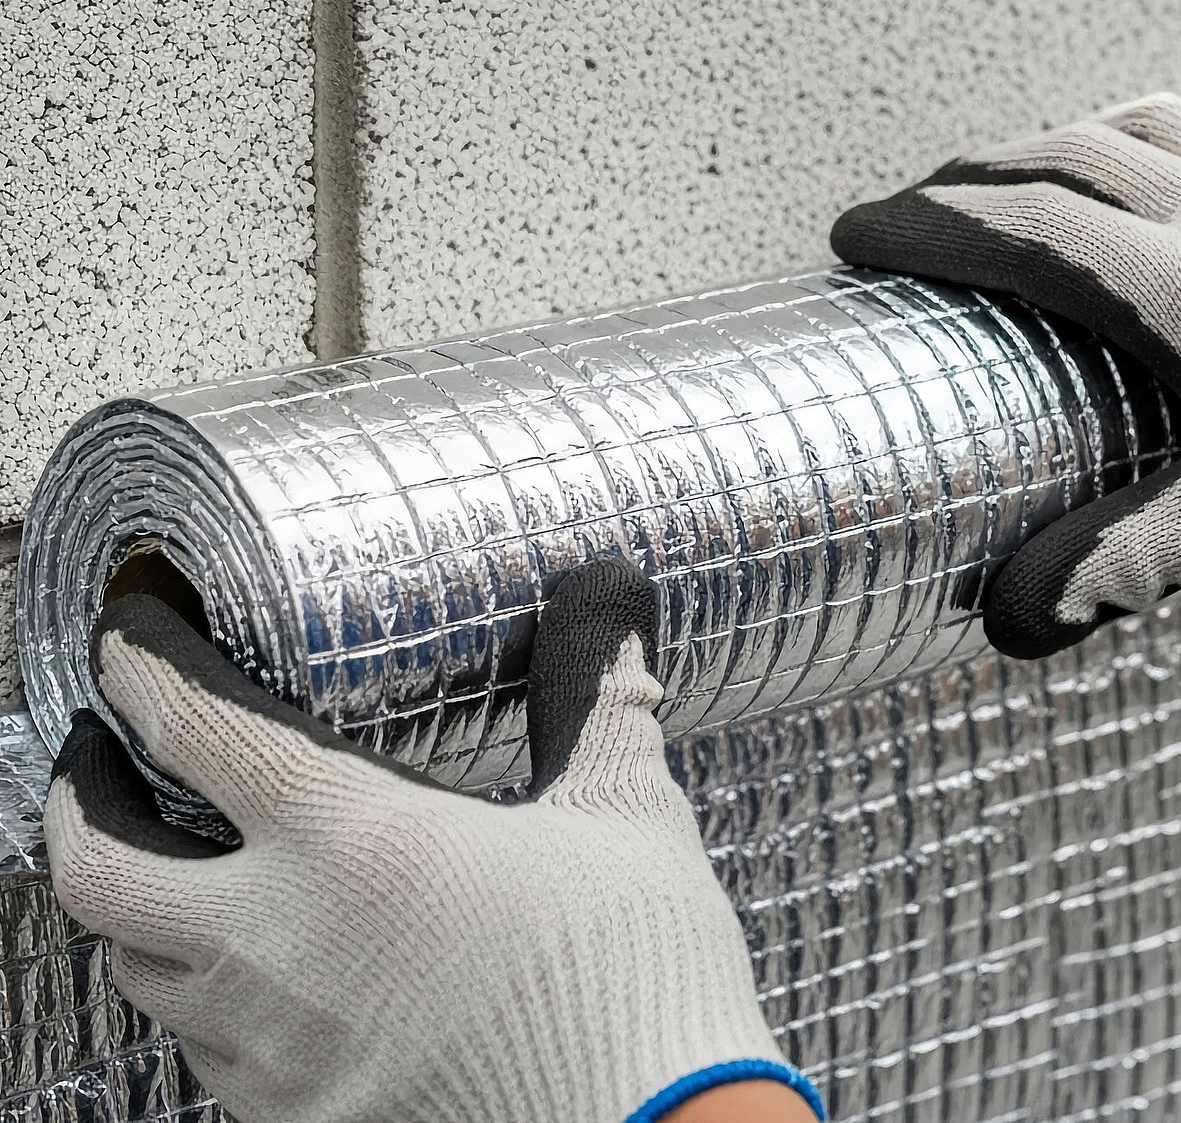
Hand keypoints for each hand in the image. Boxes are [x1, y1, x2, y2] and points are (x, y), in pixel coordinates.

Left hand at [43, 557, 823, 1122]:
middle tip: (92, 757)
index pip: (196, 730)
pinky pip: (206, 1052)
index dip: (142, 668)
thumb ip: (599, 697)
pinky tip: (257, 975)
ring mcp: (276, 1049)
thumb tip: (614, 605)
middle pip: (95, 869)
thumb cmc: (630, 971)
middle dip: (72, 799)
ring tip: (168, 865)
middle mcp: (283, 943)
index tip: (128, 639)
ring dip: (133, 905)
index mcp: (355, 840)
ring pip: (136, 970)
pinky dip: (202, 996)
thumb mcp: (623, 812)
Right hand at [830, 91, 1180, 657]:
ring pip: (1139, 121)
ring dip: (1053, 143)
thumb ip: (1124, 563)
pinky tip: (1141, 183)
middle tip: (909, 211)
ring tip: (1005, 181)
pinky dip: (1142, 141)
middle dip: (967, 175)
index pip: (1020, 227)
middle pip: (1063, 154)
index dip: (925, 222)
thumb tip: (1010, 622)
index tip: (857, 232)